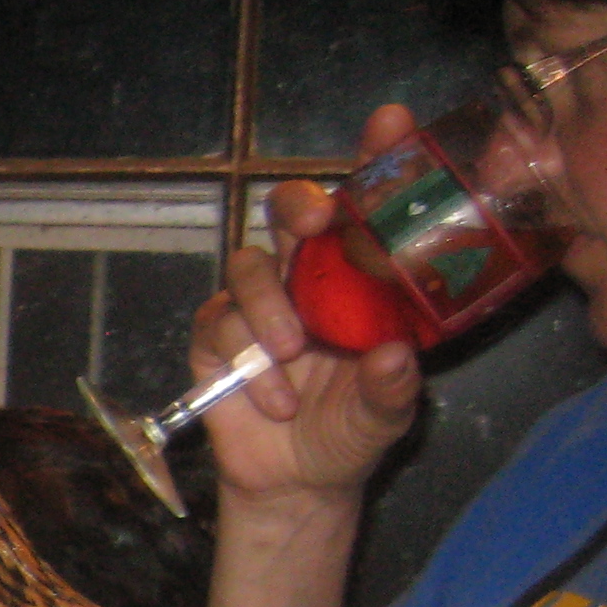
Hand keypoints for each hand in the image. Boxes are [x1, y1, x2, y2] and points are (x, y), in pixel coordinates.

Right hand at [198, 103, 427, 512]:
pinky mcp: (213, 338)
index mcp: (357, 278)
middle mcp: (305, 278)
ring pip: (247, 266)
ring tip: (292, 358)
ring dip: (268, 307)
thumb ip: (391, 389)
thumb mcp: (385, 415)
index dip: (376, 157)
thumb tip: (393, 358)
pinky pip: (216, 324)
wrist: (294, 483)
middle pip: (288, 210)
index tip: (388, 124)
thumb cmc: (348, 433)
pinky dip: (244, 360)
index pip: (366, 205)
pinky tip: (272, 397)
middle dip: (299, 206)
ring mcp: (254, 304)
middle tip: (319, 224)